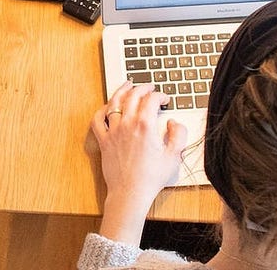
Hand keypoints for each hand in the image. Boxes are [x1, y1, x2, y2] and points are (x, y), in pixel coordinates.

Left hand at [91, 82, 189, 243]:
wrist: (130, 193)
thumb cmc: (151, 178)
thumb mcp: (174, 156)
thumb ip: (179, 134)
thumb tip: (173, 122)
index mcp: (146, 126)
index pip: (152, 100)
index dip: (160, 95)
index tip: (164, 99)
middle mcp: (128, 125)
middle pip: (133, 96)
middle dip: (143, 88)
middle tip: (149, 87)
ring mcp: (113, 131)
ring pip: (114, 103)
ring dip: (122, 91)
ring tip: (128, 85)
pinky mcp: (104, 141)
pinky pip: (98, 120)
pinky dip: (101, 110)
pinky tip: (107, 106)